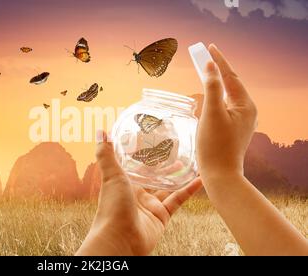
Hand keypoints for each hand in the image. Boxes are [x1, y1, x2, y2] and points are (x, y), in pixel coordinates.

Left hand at [76, 131, 201, 255]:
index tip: (153, 140)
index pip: (134, 165)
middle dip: (163, 164)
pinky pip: (177, 200)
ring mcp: (149, 206)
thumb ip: (106, 154)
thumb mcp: (110, 175)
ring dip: (177, 175)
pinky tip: (200, 180)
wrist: (120, 238)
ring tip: (189, 161)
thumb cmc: (112, 207)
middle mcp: (136, 194)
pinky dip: (188, 190)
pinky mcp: (162, 216)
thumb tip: (101, 131)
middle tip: (175, 149)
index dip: (142, 154)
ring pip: (166, 187)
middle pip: (152, 176)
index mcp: (123, 183)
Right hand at [197, 44, 257, 182]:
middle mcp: (247, 111)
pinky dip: (214, 98)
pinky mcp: (233, 129)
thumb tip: (210, 67)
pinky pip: (223, 107)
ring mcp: (241, 121)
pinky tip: (206, 98)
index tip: (208, 47)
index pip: (231, 76)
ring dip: (215, 84)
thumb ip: (212, 87)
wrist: (219, 175)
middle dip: (217, 70)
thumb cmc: (215, 146)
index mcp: (246, 105)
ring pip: (226, 96)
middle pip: (230, 84)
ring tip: (204, 72)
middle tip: (203, 57)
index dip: (218, 61)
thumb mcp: (211, 113)